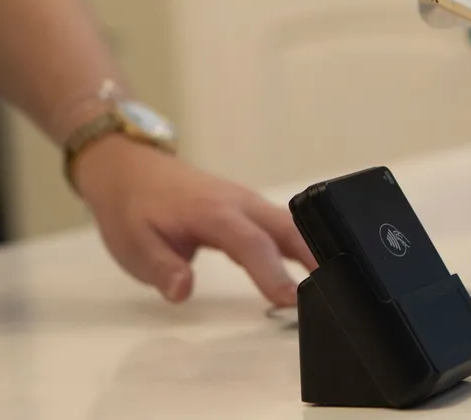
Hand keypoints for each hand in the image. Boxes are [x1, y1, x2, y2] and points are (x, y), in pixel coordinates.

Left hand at [72, 140, 316, 307]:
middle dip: (315, 258)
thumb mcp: (134, 245)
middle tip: (340, 292)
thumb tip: (182, 290)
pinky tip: (319, 270)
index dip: (272, 271)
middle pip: (288, 228)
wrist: (128, 170)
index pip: (250, 243)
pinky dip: (305, 245)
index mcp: (213, 212)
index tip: (290, 300)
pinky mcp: (250, 209)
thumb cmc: (132, 210)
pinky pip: (285, 226)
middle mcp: (239, 203)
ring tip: (341, 284)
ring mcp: (248, 203)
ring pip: (293, 225)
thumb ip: (161, 268)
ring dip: (317, 250)